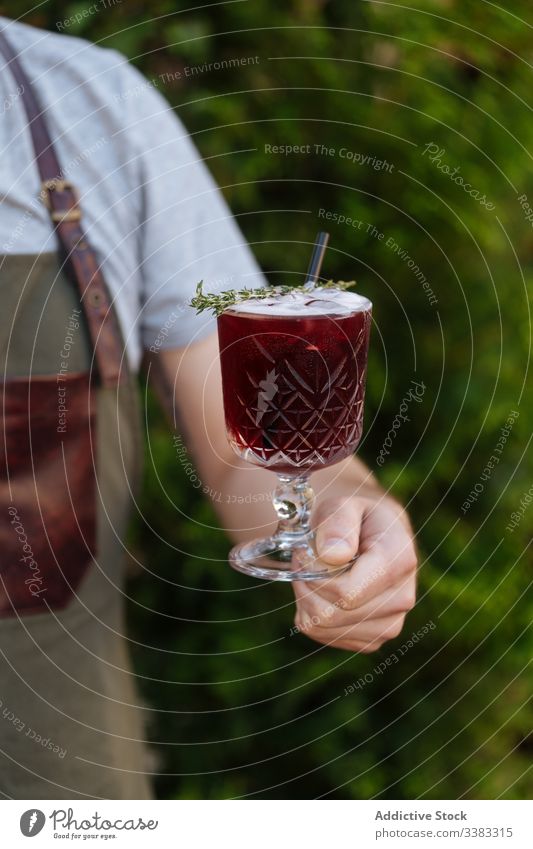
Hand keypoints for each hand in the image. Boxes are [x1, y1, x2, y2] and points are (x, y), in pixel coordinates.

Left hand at [292, 492, 417, 651]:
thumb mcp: (343, 505)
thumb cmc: (354, 517)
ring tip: (313, 573)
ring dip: (306, 599)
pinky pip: (323, 636)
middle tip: (303, 561)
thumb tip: (333, 555)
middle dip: (305, 585)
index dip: (313, 575)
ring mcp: (389, 624)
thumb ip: (338, 523)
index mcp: (399, 561)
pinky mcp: (371, 640)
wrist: (372, 534)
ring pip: (324, 627)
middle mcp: (402, 598)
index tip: (302, 551)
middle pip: (332, 613)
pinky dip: (310, 614)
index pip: (346, 593)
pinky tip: (320, 591)